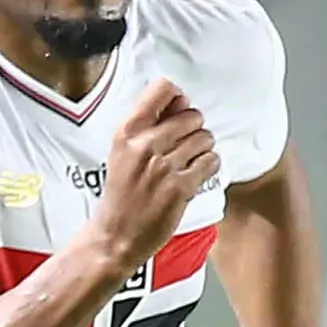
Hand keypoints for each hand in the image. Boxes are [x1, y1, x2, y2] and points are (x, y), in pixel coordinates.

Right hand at [93, 80, 220, 269]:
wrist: (116, 235)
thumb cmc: (121, 194)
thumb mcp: (123, 152)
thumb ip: (148, 125)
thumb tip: (180, 100)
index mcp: (128, 132)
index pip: (163, 90)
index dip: (178, 98)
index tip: (179, 111)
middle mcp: (145, 145)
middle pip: (191, 115)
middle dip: (194, 129)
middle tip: (185, 146)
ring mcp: (164, 166)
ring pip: (205, 138)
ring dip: (203, 149)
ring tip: (190, 162)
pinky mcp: (180, 187)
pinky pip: (211, 162)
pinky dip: (209, 167)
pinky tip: (196, 175)